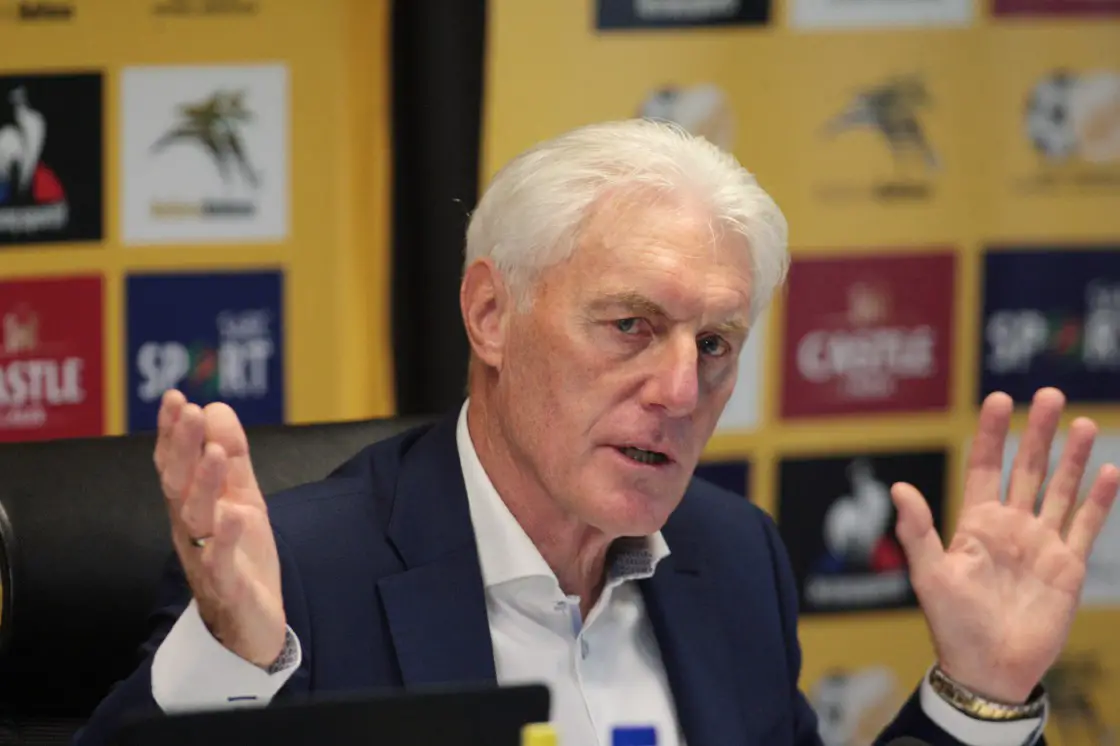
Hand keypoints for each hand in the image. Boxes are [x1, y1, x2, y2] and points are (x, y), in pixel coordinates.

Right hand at [154, 389, 285, 667]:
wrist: (250, 624)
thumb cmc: (241, 557)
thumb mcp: (243, 498)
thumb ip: (232, 458)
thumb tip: (216, 408)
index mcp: (193, 506)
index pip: (177, 463)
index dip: (174, 431)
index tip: (175, 397)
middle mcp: (191, 529)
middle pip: (180, 484)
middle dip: (183, 447)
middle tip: (189, 412)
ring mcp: (205, 557)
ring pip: (197, 518)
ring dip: (205, 484)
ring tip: (216, 453)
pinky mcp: (227, 586)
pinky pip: (221, 562)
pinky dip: (226, 539)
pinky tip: (235, 515)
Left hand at [890, 387, 1118, 703]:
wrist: (988, 669)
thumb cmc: (952, 624)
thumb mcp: (929, 575)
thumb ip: (917, 531)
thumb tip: (898, 487)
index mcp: (975, 523)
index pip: (985, 466)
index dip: (991, 434)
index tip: (998, 399)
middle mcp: (1010, 526)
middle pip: (1027, 468)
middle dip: (1036, 432)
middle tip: (1048, 394)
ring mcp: (1041, 544)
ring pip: (1060, 490)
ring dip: (1072, 458)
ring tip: (1082, 422)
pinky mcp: (1066, 567)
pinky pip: (1085, 526)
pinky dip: (1098, 500)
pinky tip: (1108, 471)